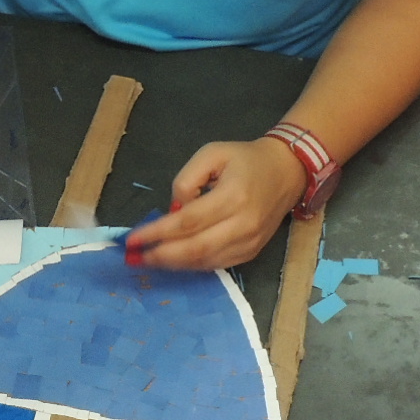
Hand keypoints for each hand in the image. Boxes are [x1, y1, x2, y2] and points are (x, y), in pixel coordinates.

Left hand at [124, 138, 307, 270]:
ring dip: (174, 264)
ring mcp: (250, 242)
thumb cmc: (245, 160)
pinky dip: (192, 265)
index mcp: (233, 196)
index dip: (157, 232)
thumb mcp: (212, 154)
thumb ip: (187, 179)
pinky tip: (175, 259)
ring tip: (150, 259)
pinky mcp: (251, 252)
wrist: (287, 172)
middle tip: (136, 257)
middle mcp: (244, 224)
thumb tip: (172, 211)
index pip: (188, 221)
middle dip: (162, 255)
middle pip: (195, 248)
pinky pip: (217, 265)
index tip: (133, 239)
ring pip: (205, 261)